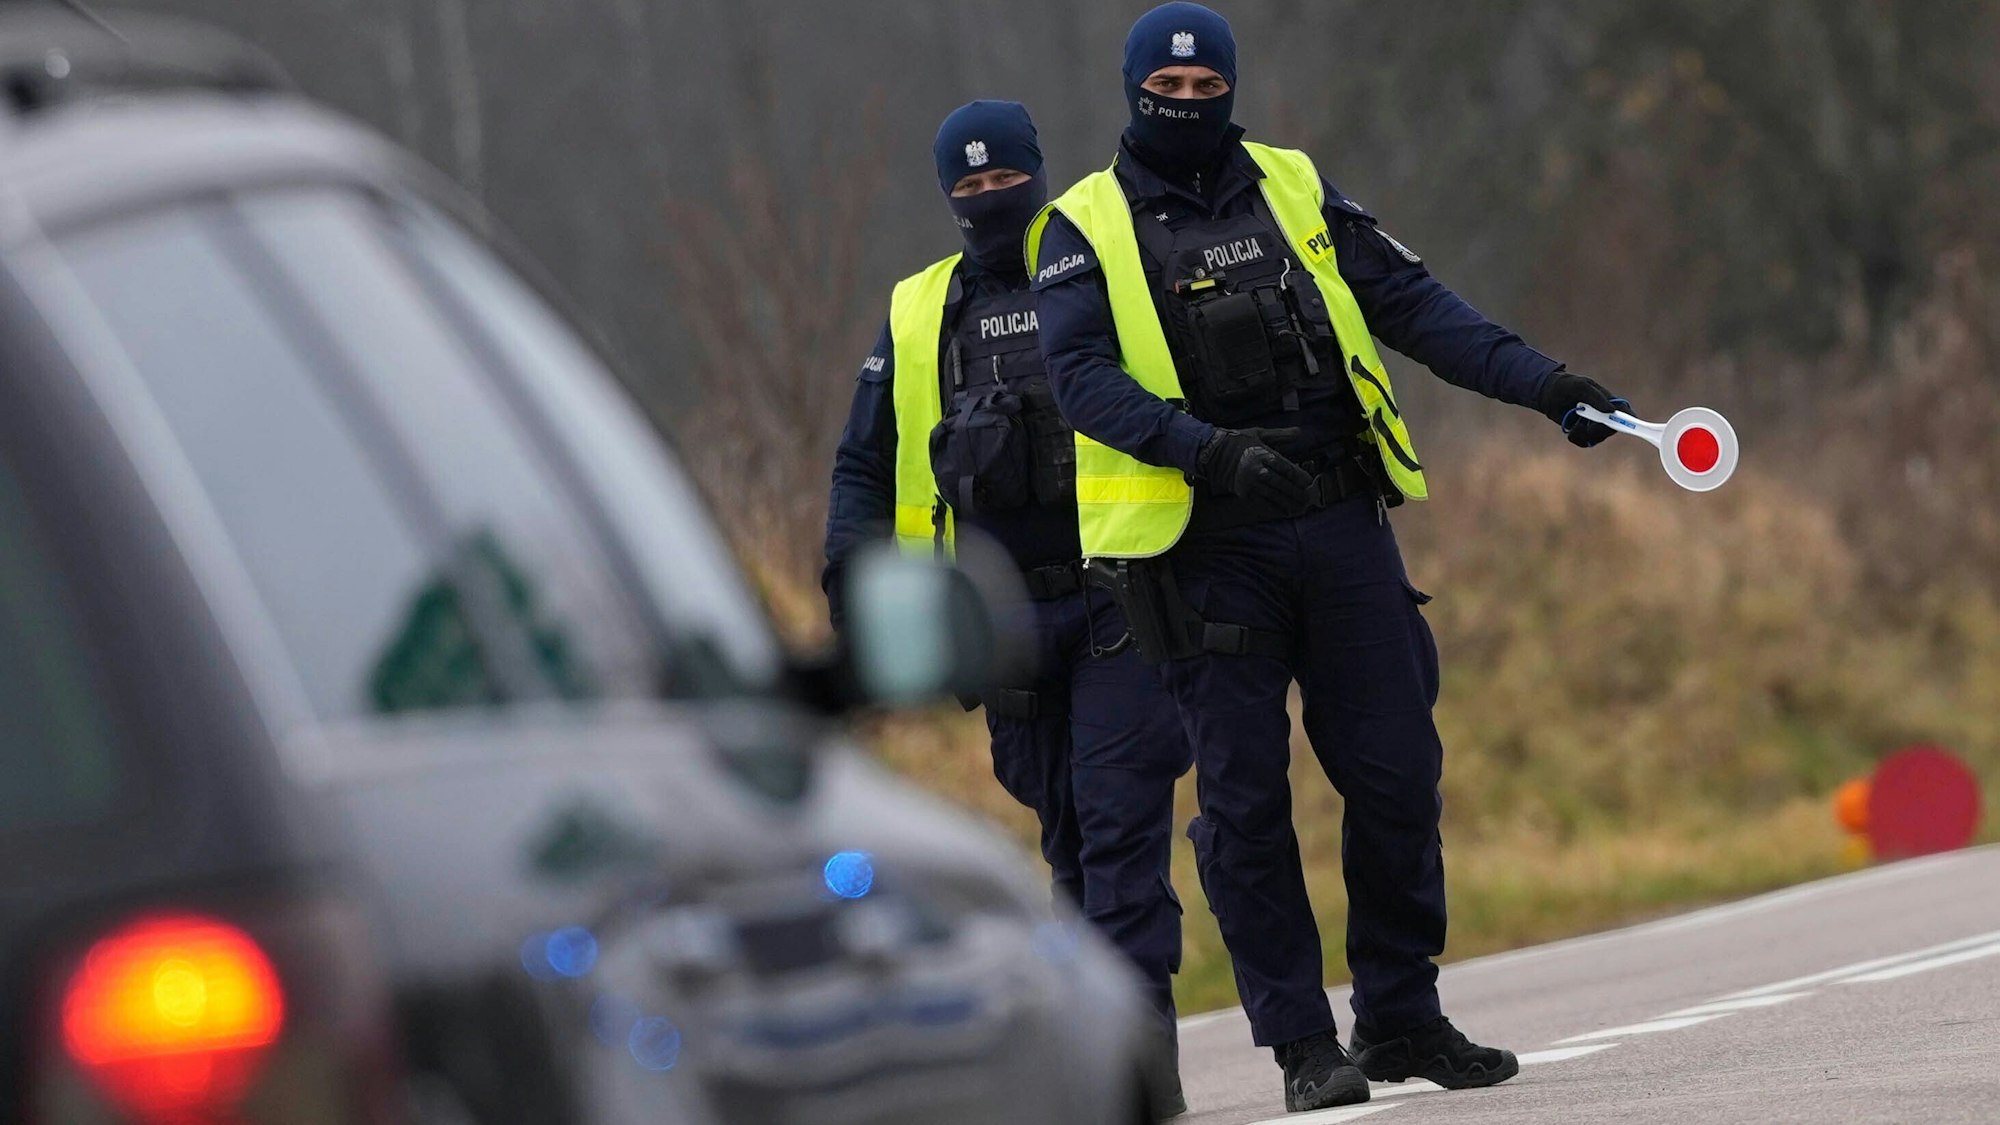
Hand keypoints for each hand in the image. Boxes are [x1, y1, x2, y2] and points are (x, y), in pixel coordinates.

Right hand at [1198, 428, 1315, 509]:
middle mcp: (1259, 470)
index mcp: (1264, 454)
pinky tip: (1283, 512)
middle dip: (1296, 493)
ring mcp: (1251, 483)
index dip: (1299, 476)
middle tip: (1308, 499)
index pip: (1286, 468)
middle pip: (1282, 484)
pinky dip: (1274, 508)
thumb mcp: (1259, 433)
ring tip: (1300, 509)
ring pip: (1274, 496)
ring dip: (1289, 503)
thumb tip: (1299, 432)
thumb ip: (1281, 435)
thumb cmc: (1237, 441)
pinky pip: (1262, 502)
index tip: (1308, 482)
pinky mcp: (1244, 492)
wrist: (1212, 453)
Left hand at [1538, 370, 1630, 448]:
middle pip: (1612, 430)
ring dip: (1583, 430)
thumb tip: (1611, 411)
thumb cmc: (1569, 386)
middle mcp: (1607, 417)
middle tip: (1584, 420)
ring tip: (1575, 415)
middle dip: (1597, 427)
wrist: (1550, 395)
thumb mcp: (1582, 386)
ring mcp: (1596, 427)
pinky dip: (1575, 435)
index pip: (1628, 415)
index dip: (1632, 423)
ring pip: (1596, 438)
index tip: (1628, 427)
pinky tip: (1571, 424)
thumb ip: (1596, 397)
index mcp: (1612, 403)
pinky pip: (1583, 442)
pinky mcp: (1584, 435)